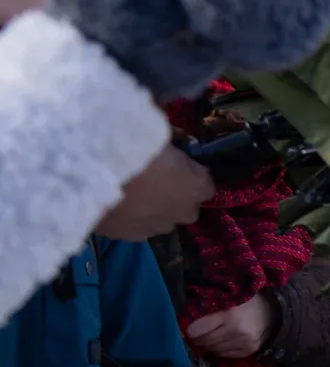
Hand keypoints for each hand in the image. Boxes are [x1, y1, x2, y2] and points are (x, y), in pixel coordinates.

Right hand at [95, 145, 213, 239]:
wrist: (87, 175)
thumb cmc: (129, 146)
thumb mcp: (157, 129)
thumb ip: (170, 138)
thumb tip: (172, 134)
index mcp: (198, 185)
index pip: (205, 182)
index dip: (189, 172)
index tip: (174, 162)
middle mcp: (184, 212)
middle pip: (185, 205)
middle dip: (174, 194)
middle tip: (151, 178)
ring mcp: (158, 228)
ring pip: (161, 219)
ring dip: (151, 208)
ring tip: (128, 191)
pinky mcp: (131, 237)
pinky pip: (137, 226)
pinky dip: (130, 217)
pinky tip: (113, 204)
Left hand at [186, 294, 275, 359]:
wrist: (274, 312)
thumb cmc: (248, 302)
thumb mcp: (230, 298)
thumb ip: (212, 306)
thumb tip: (189, 317)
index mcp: (229, 314)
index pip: (198, 329)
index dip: (191, 330)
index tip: (189, 329)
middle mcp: (237, 330)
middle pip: (205, 341)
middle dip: (198, 339)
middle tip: (198, 335)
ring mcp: (244, 342)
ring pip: (214, 350)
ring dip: (209, 345)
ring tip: (211, 338)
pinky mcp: (249, 350)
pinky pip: (225, 355)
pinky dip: (220, 350)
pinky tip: (223, 342)